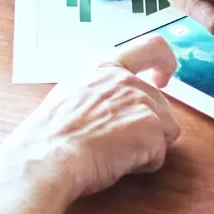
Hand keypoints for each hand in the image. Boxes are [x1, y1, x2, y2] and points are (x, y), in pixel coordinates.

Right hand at [0, 35, 182, 200]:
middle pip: (161, 104)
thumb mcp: (68, 96)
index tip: (163, 77)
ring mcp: (142, 103)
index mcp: (105, 69)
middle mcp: (127, 81)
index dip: (164, 62)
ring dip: (146, 146)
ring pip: (165, 130)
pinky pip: (158, 155)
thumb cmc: (48, 137)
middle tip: (119, 145)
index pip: (150, 47)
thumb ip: (96, 92)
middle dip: (149, 127)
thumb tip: (102, 104)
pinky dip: (142, 165)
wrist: (47, 157)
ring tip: (113, 154)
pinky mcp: (152, 129)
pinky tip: (115, 164)